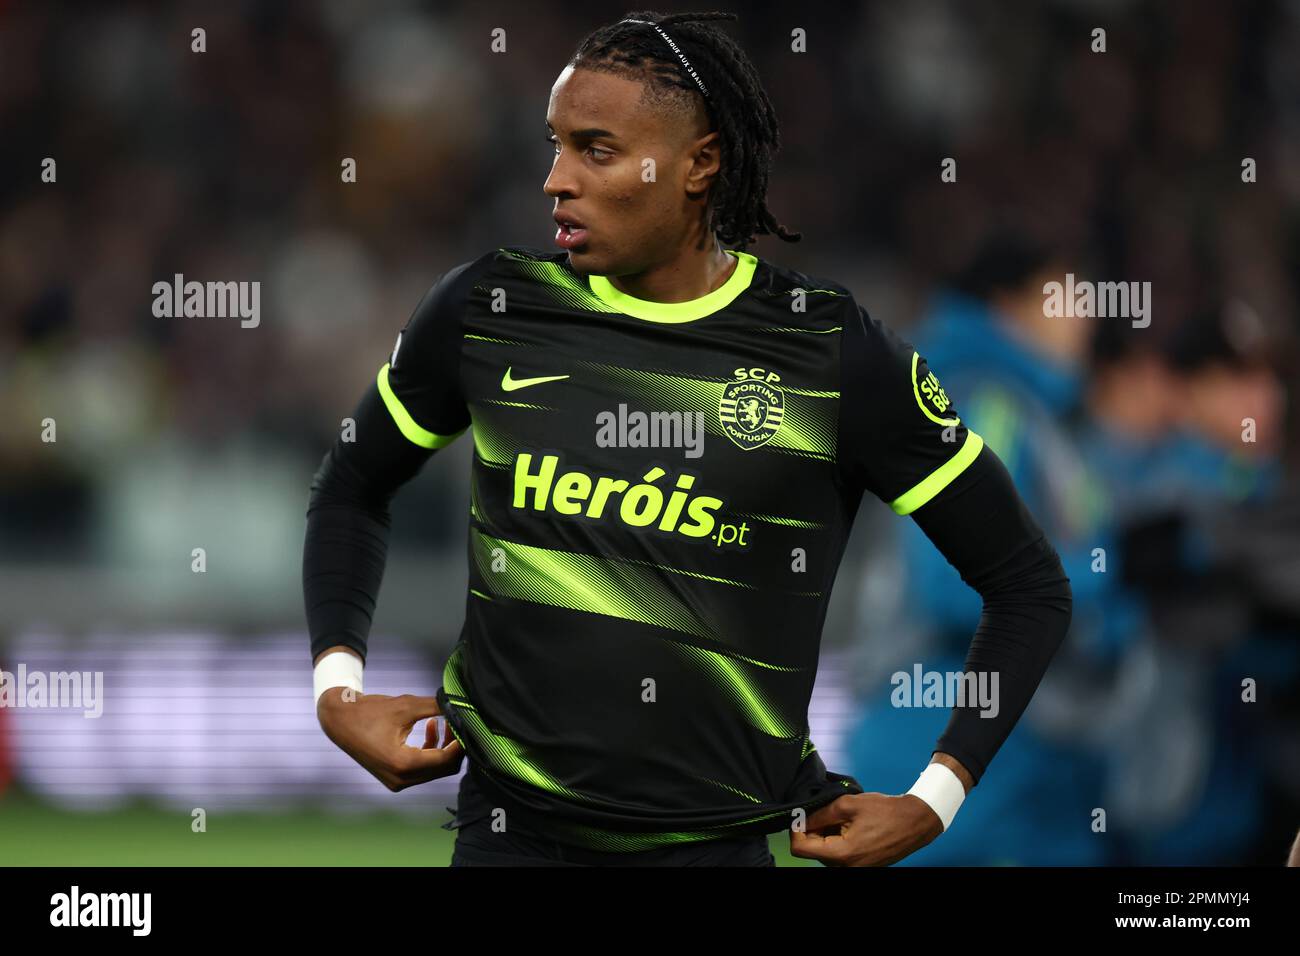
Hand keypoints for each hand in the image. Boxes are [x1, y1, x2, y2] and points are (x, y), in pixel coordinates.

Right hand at [317, 688, 463, 791]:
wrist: (340, 721)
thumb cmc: (370, 711)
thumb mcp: (406, 706)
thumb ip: (436, 706)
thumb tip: (462, 703)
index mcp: (402, 764)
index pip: (446, 760)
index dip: (462, 742)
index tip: (468, 723)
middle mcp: (400, 779)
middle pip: (444, 768)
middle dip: (455, 746)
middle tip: (458, 721)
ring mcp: (397, 781)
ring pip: (435, 769)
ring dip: (444, 747)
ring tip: (442, 722)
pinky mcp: (396, 777)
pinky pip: (424, 769)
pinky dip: (431, 751)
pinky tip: (432, 728)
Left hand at [788, 791, 943, 865]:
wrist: (915, 822)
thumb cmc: (885, 811)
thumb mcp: (847, 804)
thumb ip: (820, 814)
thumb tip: (800, 819)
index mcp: (842, 855)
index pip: (800, 849)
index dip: (796, 830)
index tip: (801, 815)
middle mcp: (847, 868)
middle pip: (813, 851)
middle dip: (814, 830)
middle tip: (826, 811)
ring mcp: (855, 869)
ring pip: (826, 853)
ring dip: (827, 835)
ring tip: (842, 818)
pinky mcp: (862, 866)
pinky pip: (839, 855)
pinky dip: (838, 840)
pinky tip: (849, 825)